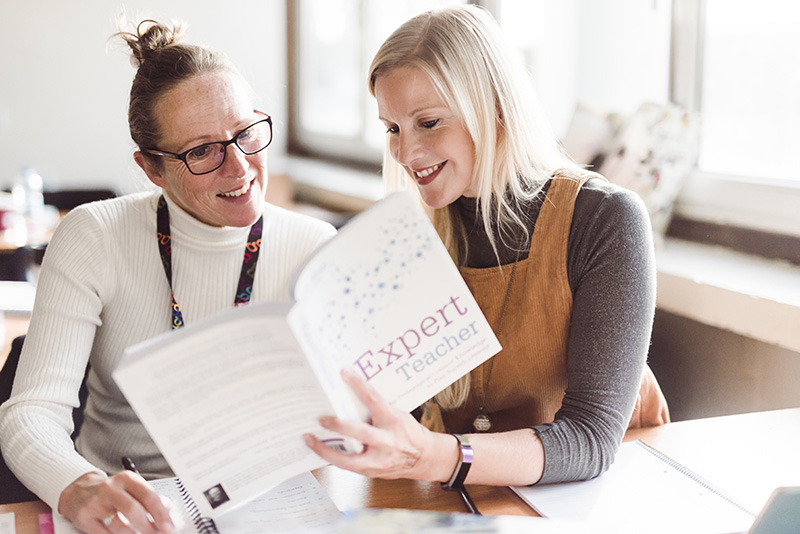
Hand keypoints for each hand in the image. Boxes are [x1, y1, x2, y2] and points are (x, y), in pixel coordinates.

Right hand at [58, 470, 173, 533]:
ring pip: (119, 525)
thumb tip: (167, 511)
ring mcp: (96, 503)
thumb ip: (149, 498)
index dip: (161, 514)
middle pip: (133, 510)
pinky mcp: (84, 518)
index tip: (169, 526)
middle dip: (149, 527)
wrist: (79, 492)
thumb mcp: (131, 489)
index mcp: (127, 479)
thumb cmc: (111, 493)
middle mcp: (110, 488)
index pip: (148, 496)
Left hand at [304, 369, 456, 482]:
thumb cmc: (408, 433)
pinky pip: (347, 466)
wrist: (424, 458)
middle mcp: (387, 442)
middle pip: (360, 433)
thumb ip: (376, 409)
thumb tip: (350, 396)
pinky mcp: (371, 472)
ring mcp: (379, 461)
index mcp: (393, 422)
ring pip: (348, 459)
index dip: (358, 386)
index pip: (374, 400)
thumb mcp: (397, 415)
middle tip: (321, 418)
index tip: (344, 373)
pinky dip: (332, 457)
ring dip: (326, 449)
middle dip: (339, 426)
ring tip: (309, 439)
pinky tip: (320, 450)